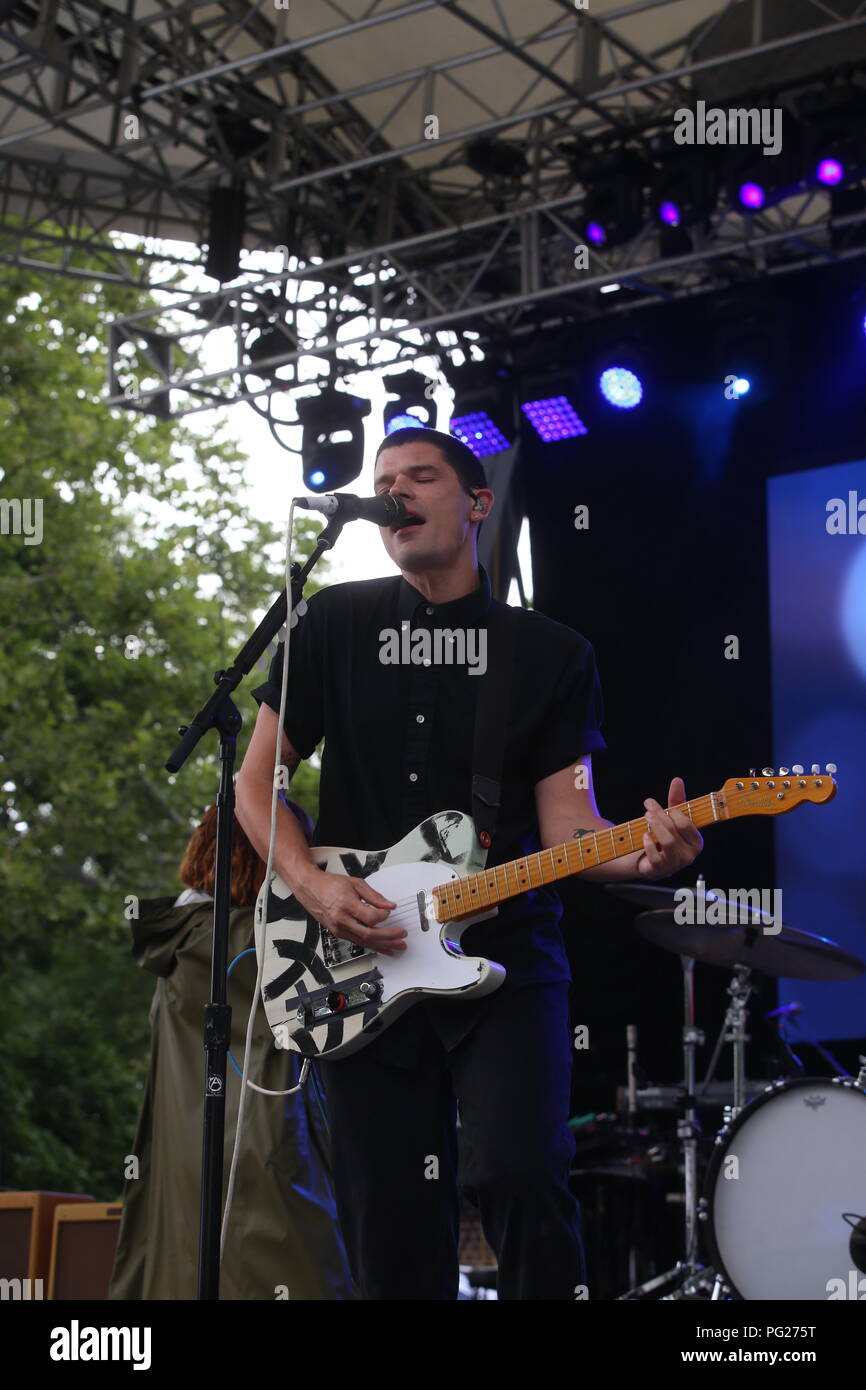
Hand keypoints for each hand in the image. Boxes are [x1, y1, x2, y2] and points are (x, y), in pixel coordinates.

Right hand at [292, 866, 406, 954]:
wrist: (310, 888)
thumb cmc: (330, 885)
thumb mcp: (355, 883)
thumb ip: (374, 896)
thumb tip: (389, 905)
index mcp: (346, 905)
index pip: (371, 918)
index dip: (384, 916)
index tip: (389, 911)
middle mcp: (342, 920)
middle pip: (369, 934)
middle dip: (389, 937)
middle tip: (402, 935)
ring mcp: (339, 929)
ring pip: (364, 942)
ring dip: (383, 946)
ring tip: (397, 946)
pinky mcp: (338, 933)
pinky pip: (357, 942)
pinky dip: (372, 946)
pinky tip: (382, 948)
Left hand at [638, 776, 702, 879]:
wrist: (648, 860)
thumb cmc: (664, 836)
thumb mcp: (671, 817)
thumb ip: (677, 800)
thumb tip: (677, 780)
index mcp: (696, 841)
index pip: (685, 823)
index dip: (671, 811)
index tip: (653, 803)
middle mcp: (690, 855)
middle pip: (675, 830)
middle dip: (660, 815)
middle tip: (647, 805)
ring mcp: (676, 864)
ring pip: (667, 842)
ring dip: (655, 826)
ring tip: (646, 816)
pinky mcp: (661, 871)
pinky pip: (656, 857)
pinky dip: (649, 845)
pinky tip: (644, 836)